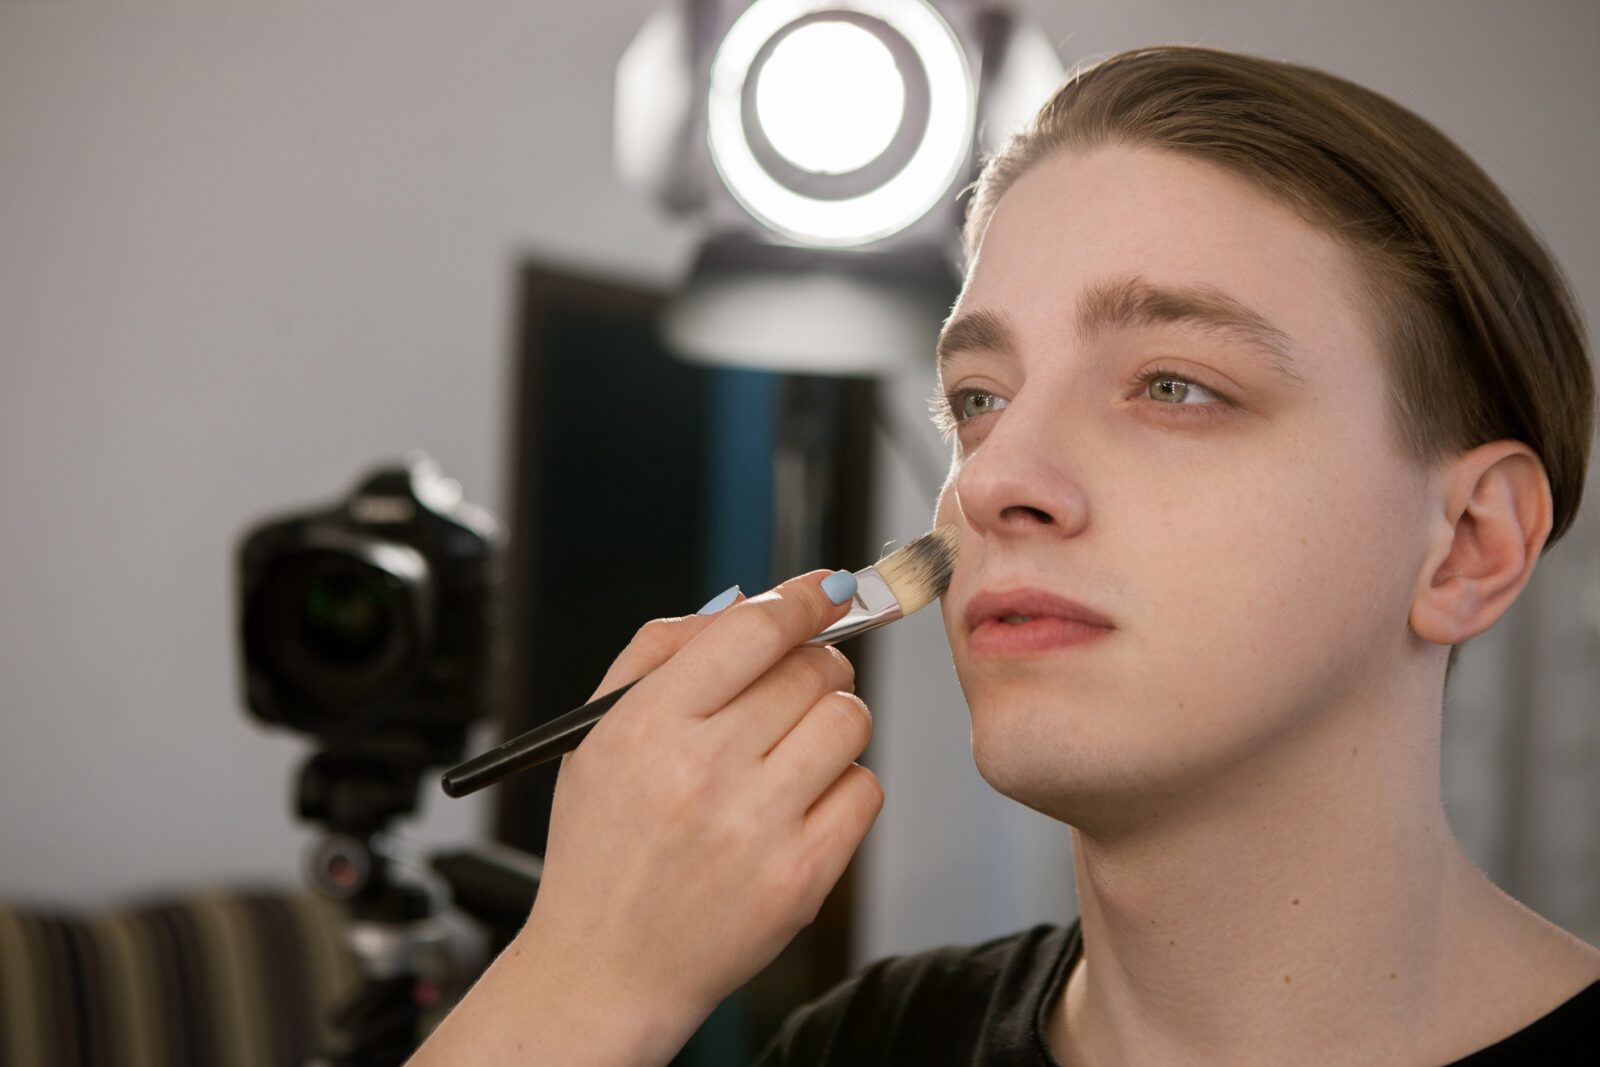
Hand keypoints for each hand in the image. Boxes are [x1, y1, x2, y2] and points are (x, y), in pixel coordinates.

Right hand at [519, 570, 883, 1057]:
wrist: (606, 967)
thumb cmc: (604, 842)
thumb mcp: (598, 732)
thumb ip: (662, 651)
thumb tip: (749, 601)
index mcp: (648, 725)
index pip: (755, 629)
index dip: (805, 598)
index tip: (829, 588)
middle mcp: (703, 771)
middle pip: (813, 669)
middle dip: (814, 665)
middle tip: (794, 688)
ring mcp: (757, 828)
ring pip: (849, 721)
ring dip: (832, 722)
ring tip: (792, 750)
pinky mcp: (801, 878)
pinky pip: (866, 789)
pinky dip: (843, 785)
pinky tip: (800, 803)